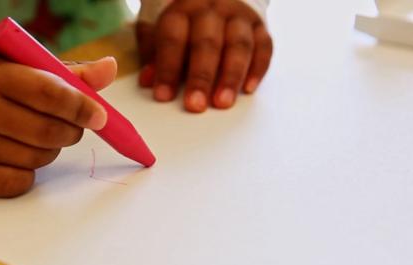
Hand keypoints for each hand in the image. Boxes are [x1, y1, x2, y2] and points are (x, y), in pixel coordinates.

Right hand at [0, 48, 116, 196]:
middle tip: (70, 125)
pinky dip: (28, 173)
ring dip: (50, 150)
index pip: (48, 93)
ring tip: (35, 134)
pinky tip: (18, 155)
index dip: (80, 107)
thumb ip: (62, 71)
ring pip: (36, 158)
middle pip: (47, 131)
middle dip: (71, 131)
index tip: (99, 116)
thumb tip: (110, 69)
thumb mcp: (12, 63)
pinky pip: (17, 184)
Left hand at [136, 0, 272, 111]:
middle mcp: (212, 10)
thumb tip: (148, 81)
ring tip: (223, 103)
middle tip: (195, 105)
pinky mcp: (260, 26)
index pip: (173, 40)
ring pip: (238, 45)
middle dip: (201, 77)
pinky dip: (257, 68)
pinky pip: (264, 46)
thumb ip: (153, 53)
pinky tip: (248, 89)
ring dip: (231, 76)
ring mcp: (238, 17)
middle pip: (207, 44)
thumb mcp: (158, 28)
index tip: (163, 96)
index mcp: (181, 10)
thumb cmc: (182, 21)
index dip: (167, 69)